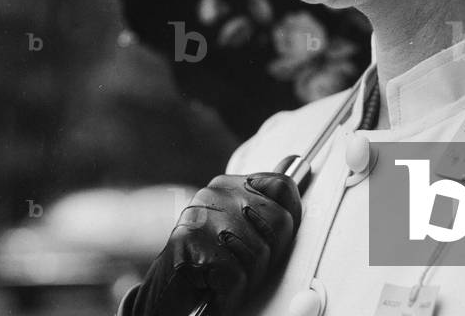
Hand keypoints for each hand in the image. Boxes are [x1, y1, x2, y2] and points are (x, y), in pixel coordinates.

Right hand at [119, 172, 302, 315]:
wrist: (163, 297)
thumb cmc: (206, 266)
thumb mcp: (239, 229)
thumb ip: (265, 204)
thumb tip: (301, 167)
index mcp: (230, 185)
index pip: (283, 187)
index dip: (287, 223)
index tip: (272, 243)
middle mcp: (216, 193)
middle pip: (279, 223)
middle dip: (267, 257)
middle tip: (241, 268)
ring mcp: (201, 216)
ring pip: (259, 253)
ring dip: (246, 279)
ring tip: (224, 278)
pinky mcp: (190, 245)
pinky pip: (236, 275)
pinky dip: (230, 293)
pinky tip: (213, 288)